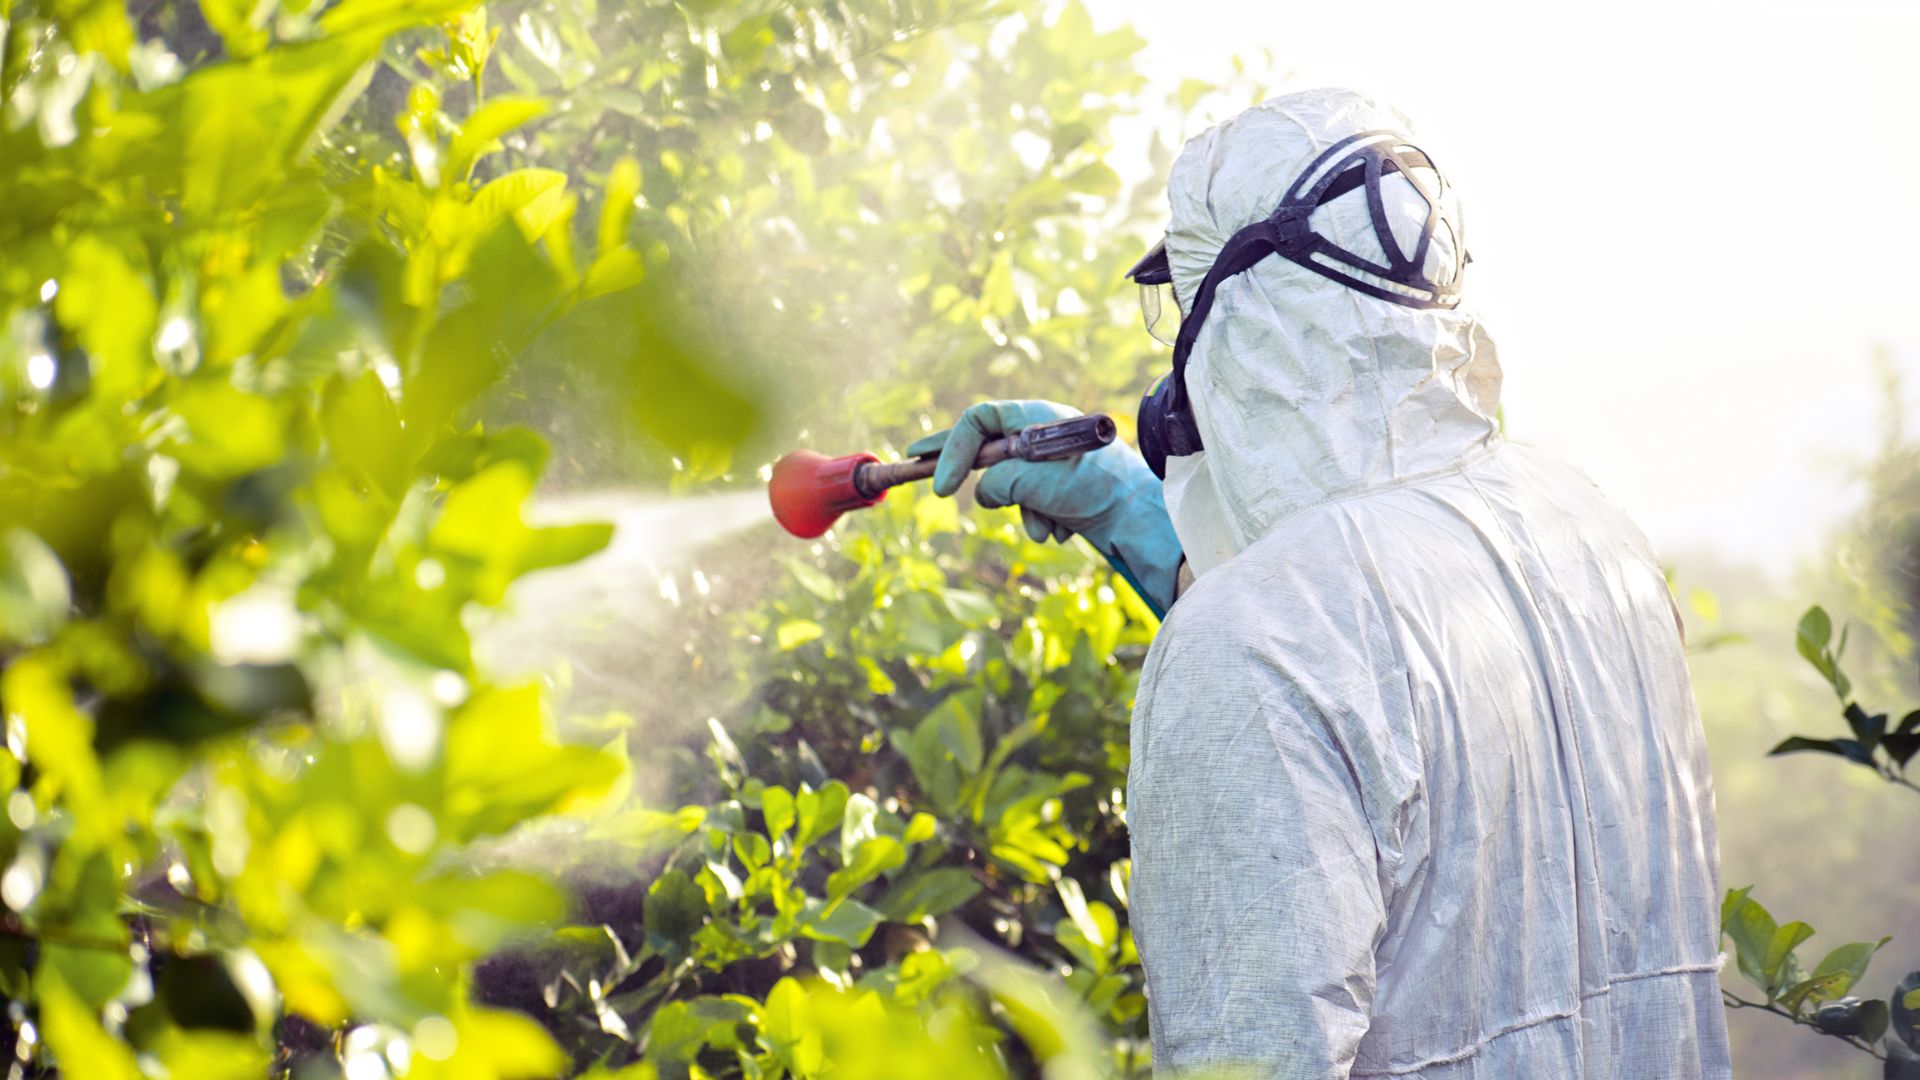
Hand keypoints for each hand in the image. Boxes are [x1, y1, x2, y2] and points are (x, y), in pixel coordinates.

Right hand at [906, 400, 1182, 614]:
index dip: (952, 449)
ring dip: (1023, 511)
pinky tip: (1067, 528)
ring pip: (1011, 489)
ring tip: (1048, 521)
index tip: (939, 485)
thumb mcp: (1033, 480)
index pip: (979, 420)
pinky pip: (1032, 507)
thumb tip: (984, 494)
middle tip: (916, 462)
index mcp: (1037, 418)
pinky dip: (1042, 521)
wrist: (1142, 519)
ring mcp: (1053, 464)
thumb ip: (996, 483)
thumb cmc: (1095, 488)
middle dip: (965, 469)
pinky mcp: (1064, 492)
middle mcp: (1043, 436)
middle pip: (987, 446)